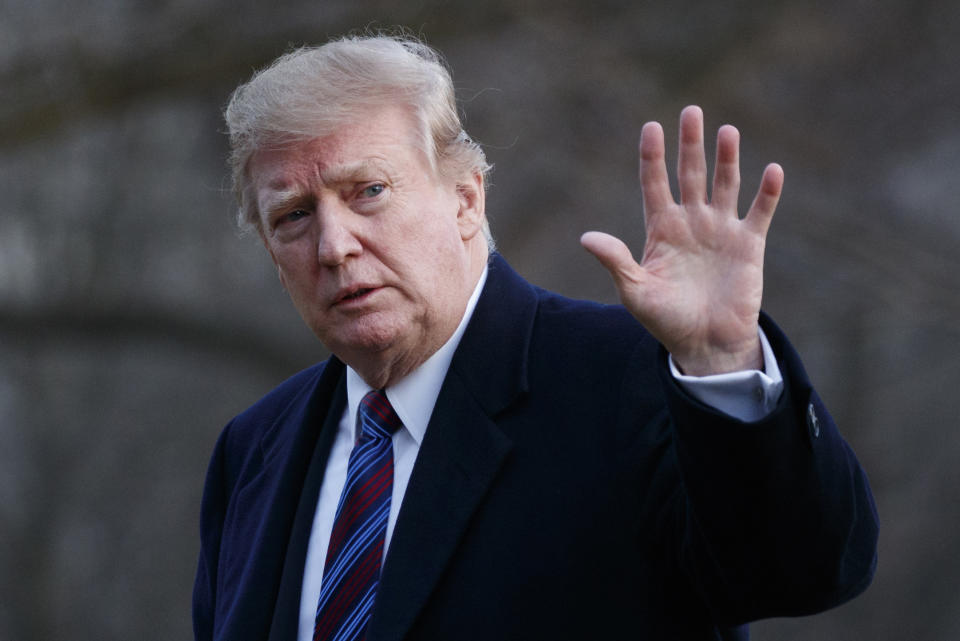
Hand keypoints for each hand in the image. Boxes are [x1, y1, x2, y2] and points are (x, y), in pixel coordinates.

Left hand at [581, 105, 782, 374]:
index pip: (654, 184)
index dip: (653, 156)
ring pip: (725, 184)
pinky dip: (766, 193)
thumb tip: (586, 237)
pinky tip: (771, 170)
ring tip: (727, 130)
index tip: (651, 127)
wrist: (705, 344)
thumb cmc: (666, 320)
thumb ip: (616, 261)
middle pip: (690, 174)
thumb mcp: (635, 291)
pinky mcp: (748, 245)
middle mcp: (691, 222)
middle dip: (690, 144)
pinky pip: (759, 213)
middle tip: (692, 111)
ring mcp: (720, 231)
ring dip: (726, 159)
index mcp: (661, 230)